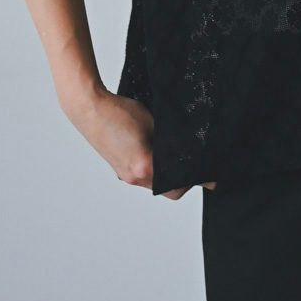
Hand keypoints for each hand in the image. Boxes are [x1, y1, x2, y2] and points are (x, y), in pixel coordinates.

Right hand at [64, 88, 218, 198]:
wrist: (89, 109)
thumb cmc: (120, 112)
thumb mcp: (154, 122)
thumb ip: (171, 141)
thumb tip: (189, 150)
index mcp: (145, 166)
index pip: (179, 184)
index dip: (196, 179)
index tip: (211, 178)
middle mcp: (134, 176)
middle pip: (168, 190)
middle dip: (183, 181)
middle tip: (195, 166)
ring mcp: (125, 176)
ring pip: (155, 184)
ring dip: (168, 175)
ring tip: (176, 156)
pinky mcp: (120, 170)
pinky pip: (143, 177)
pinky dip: (154, 170)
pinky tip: (156, 152)